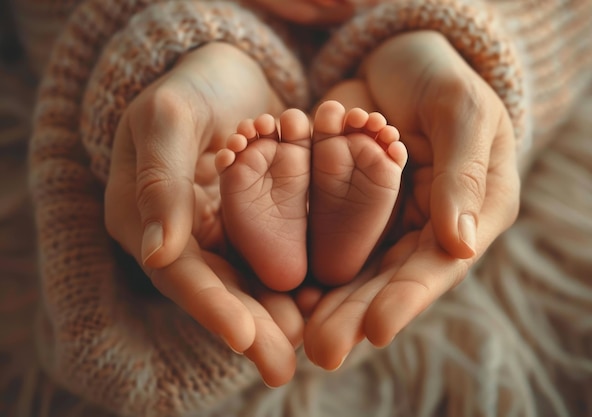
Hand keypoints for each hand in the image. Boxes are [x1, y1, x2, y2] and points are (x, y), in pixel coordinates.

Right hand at [104, 42, 299, 385]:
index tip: (244, 338)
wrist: (226, 70)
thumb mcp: (166, 119)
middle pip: (217, 290)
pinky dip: (296, 279)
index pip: (179, 273)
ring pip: (249, 282)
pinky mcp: (256, 221)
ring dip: (277, 313)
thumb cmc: (187, 86)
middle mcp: (184, 236)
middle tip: (282, 367)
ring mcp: (221, 231)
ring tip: (308, 342)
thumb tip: (155, 253)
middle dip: (251, 328)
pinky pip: (275, 255)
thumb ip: (160, 182)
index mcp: (146, 219)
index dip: (210, 307)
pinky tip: (323, 300)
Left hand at [302, 31, 519, 368]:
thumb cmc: (444, 80)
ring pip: (357, 268)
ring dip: (328, 303)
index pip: (438, 264)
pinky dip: (308, 263)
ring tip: (297, 334)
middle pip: (391, 278)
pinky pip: (328, 238)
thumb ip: (462, 176)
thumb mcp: (463, 114)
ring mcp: (385, 220)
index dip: (408, 299)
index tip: (376, 330)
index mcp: (469, 214)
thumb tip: (461, 245)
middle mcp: (425, 227)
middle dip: (356, 314)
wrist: (398, 61)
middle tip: (323, 350)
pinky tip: (283, 291)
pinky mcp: (347, 206)